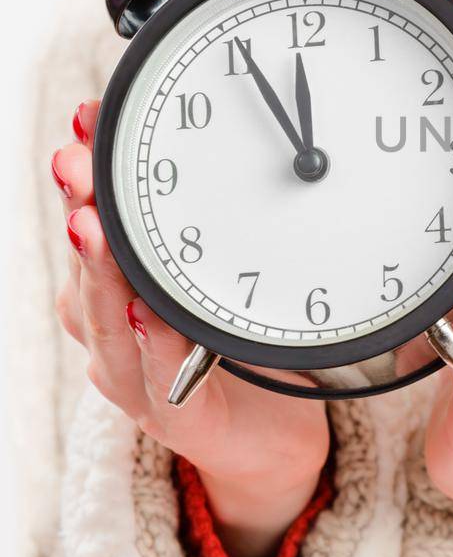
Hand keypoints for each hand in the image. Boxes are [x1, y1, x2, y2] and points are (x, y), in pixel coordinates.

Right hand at [51, 103, 330, 556]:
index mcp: (120, 286)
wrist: (272, 439)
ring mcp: (135, 377)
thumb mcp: (232, 273)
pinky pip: (158, 377)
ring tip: (93, 226)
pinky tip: (147, 314)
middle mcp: (113, 328)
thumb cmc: (248, 347)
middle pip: (88, 262)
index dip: (88, 168)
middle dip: (82, 206)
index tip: (88, 116)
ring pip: (105, 320)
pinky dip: (153, 344)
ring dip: (101, 270)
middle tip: (76, 161)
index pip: (94, 216)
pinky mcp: (175, 419)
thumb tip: (267, 137)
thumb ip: (223, 219)